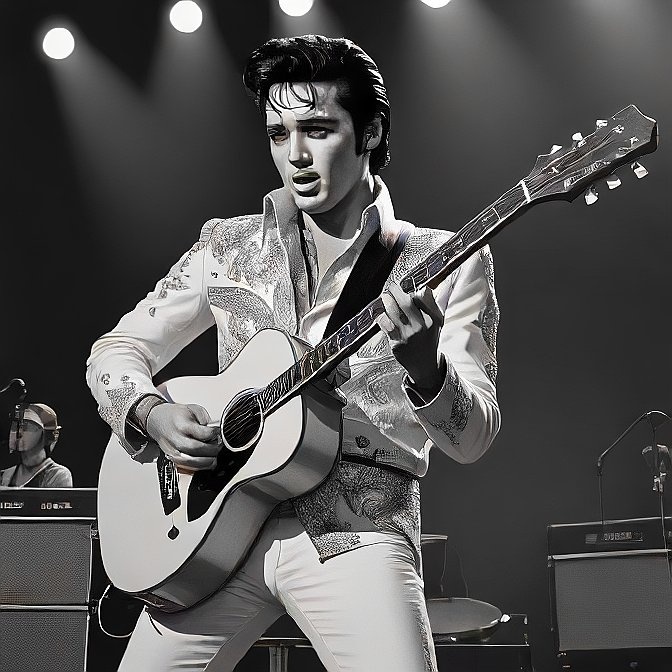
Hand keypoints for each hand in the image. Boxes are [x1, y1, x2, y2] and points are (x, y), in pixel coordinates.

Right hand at [146, 403, 220, 470]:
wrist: (157, 420)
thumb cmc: (175, 415)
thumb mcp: (193, 409)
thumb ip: (206, 420)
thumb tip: (216, 432)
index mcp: (182, 425)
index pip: (202, 433)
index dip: (214, 434)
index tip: (218, 433)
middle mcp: (175, 439)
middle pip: (196, 449)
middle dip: (212, 450)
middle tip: (219, 446)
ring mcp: (171, 451)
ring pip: (190, 462)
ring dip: (206, 462)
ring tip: (214, 458)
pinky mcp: (171, 458)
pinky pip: (185, 468)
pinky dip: (197, 468)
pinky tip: (205, 464)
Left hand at [377, 282, 445, 398]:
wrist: (424, 365)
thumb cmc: (429, 340)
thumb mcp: (437, 323)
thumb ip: (433, 305)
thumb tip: (430, 287)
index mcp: (432, 320)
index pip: (420, 298)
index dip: (411, 291)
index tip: (406, 288)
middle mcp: (420, 327)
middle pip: (405, 303)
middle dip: (396, 292)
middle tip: (391, 287)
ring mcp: (407, 336)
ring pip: (393, 312)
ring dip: (387, 302)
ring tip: (385, 297)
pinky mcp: (396, 343)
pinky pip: (385, 325)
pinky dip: (381, 316)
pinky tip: (380, 313)